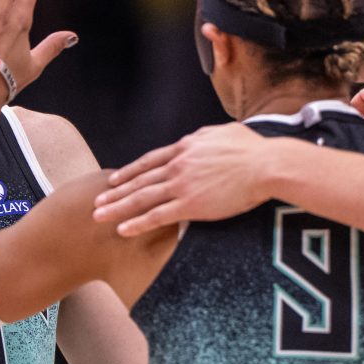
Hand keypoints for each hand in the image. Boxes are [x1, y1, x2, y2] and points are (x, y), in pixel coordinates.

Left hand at [93, 122, 272, 235]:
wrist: (266, 165)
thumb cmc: (253, 149)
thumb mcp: (222, 133)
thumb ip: (204, 137)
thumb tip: (196, 139)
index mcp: (185, 147)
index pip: (150, 160)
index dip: (130, 171)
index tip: (114, 179)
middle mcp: (178, 164)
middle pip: (139, 180)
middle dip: (115, 192)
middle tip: (96, 201)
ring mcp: (182, 185)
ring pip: (141, 197)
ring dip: (117, 207)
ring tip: (99, 216)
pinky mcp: (191, 205)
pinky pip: (157, 216)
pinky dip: (138, 223)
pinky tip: (123, 229)